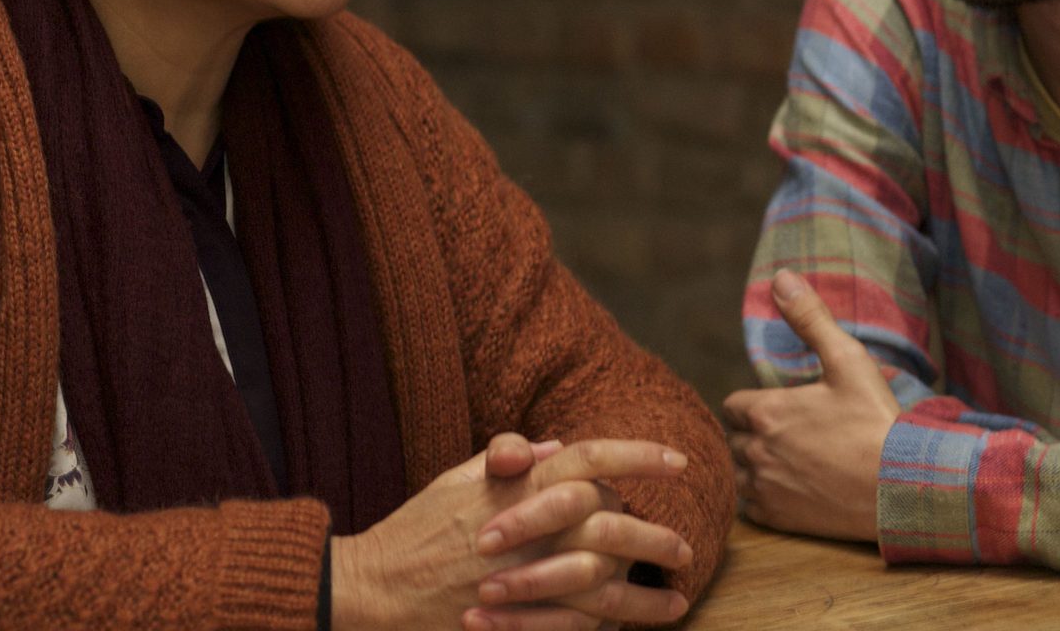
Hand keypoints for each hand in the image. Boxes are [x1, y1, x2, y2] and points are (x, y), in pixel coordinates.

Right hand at [329, 436, 688, 630]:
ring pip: (605, 581)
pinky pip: (577, 624)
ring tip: (676, 600)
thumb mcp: (459, 478)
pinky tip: (630, 630)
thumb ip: (511, 459)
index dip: (639, 455)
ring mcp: (526, 576)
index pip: (592, 457)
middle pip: (613, 521)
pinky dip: (608, 626)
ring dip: (646, 594)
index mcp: (518, 486)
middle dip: (656, 535)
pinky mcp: (520, 619)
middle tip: (685, 547)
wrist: (374, 588)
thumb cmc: (416, 529)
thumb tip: (557, 447)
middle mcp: (530, 527)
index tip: (677, 460)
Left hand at [721, 269, 901, 542]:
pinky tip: (792, 487)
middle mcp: (755, 451)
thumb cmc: (876, 422)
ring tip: (788, 459)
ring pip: (737, 472)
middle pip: (733, 437)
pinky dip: (763, 497)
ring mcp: (765, 488)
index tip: (783, 407)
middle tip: (789, 432)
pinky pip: (750, 507)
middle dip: (753, 432)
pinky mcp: (778, 519)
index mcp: (765, 412)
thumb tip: (782, 278)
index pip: (733, 404)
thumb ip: (810, 318)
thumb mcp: (848, 360)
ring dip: (754, 465)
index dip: (755, 403)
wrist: (901, 486)